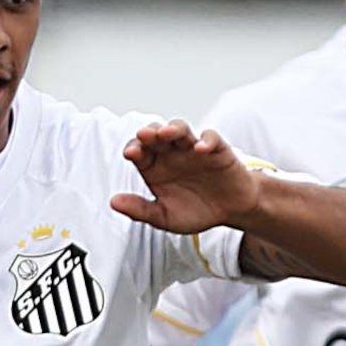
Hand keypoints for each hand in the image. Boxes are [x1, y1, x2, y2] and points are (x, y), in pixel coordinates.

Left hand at [110, 120, 259, 232]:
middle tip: (144, 136)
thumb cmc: (196, 210)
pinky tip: (200, 150)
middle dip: (149, 132)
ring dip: (173, 129)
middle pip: (156, 133)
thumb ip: (141, 210)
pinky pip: (212, 138)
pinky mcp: (217, 150)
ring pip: (180, 129)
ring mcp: (193, 149)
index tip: (131, 154)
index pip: (139, 150)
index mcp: (155, 166)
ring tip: (166, 134)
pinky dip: (206, 141)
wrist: (231, 211)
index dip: (134, 148)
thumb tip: (114, 202)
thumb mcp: (165, 217)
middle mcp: (172, 153)